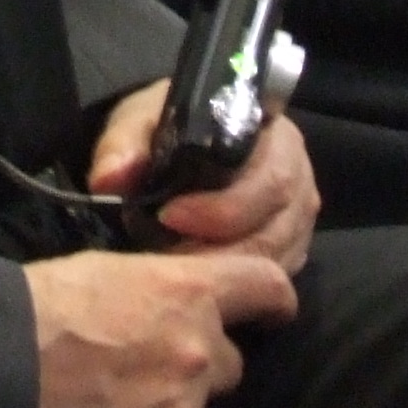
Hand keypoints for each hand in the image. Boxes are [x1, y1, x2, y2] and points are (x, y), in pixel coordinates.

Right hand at [23, 250, 296, 407]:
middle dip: (199, 363)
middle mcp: (197, 351)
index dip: (272, 297)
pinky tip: (110, 407)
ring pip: (195, 406)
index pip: (268, 286)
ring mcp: (180, 406)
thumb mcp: (110, 273)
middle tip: (149, 362)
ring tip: (119, 393)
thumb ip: (159, 289)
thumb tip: (169, 303)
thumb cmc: (43, 306)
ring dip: (170, 401)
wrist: (2, 358)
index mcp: (188, 292)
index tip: (269, 307)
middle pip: (229, 361)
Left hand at [86, 83, 318, 275]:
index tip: (169, 217)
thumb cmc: (166, 129)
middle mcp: (298, 175)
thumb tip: (109, 180)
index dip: (224, 207)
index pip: (268, 177)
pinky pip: (274, 276)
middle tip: (167, 259)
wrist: (177, 144)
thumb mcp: (139, 123)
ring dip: (226, 273)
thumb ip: (123, 146)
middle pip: (275, 226)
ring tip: (175, 272)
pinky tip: (200, 283)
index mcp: (273, 134)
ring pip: (276, 258)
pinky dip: (238, 285)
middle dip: (220, 250)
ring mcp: (297, 215)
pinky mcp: (290, 246)